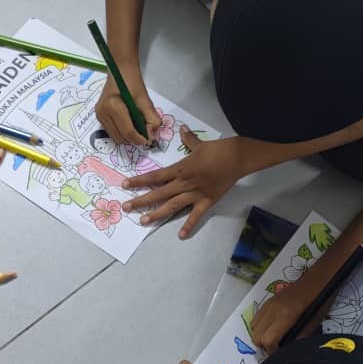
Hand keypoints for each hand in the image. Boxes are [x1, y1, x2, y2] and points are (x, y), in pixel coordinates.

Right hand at [95, 73, 161, 145]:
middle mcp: (103, 112)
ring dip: (127, 135)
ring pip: (116, 137)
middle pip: (121, 138)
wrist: (120, 71)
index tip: (148, 140)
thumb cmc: (133, 82)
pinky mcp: (98, 116)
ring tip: (134, 123)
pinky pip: (112, 132)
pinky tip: (127, 121)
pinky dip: (121, 131)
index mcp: (113, 106)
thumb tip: (151, 136)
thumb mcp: (145, 100)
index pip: (128, 132)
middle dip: (133, 137)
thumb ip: (151, 119)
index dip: (140, 139)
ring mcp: (99, 115)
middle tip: (143, 129)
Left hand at [123, 128, 243, 237]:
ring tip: (143, 221)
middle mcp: (183, 183)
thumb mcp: (199, 143)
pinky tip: (181, 235)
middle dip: (141, 200)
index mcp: (180, 169)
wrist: (236, 158)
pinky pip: (196, 215)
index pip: (155, 176)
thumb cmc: (217, 150)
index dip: (139, 181)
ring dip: (157, 214)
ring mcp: (195, 194)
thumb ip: (188, 138)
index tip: (125, 185)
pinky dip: (189, 225)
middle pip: (158, 193)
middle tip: (126, 207)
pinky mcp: (207, 201)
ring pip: (172, 205)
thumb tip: (182, 128)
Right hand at [251, 282, 312, 353]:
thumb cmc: (320, 300)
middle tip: (277, 347)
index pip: (268, 340)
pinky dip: (260, 327)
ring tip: (275, 338)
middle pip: (257, 336)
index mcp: (285, 315)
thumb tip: (290, 351)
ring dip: (261, 336)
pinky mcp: (267, 302)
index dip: (273, 351)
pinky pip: (256, 319)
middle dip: (265, 346)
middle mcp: (272, 310)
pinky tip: (272, 328)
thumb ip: (300, 338)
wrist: (317, 279)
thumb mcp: (314, 322)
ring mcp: (268, 305)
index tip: (280, 354)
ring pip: (253, 328)